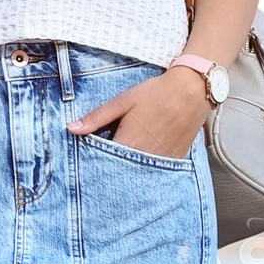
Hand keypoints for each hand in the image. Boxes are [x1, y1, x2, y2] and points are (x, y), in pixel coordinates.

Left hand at [66, 65, 207, 158]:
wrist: (192, 91)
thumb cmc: (156, 93)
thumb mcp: (122, 101)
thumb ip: (97, 117)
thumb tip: (71, 129)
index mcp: (128, 142)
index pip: (103, 162)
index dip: (94, 162)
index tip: (87, 164)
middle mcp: (144, 156)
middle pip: (120, 170)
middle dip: (111, 169)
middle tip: (104, 166)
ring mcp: (160, 160)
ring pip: (138, 172)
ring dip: (129, 169)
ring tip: (124, 162)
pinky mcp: (173, 159)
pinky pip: (155, 170)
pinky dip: (146, 167)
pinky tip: (141, 159)